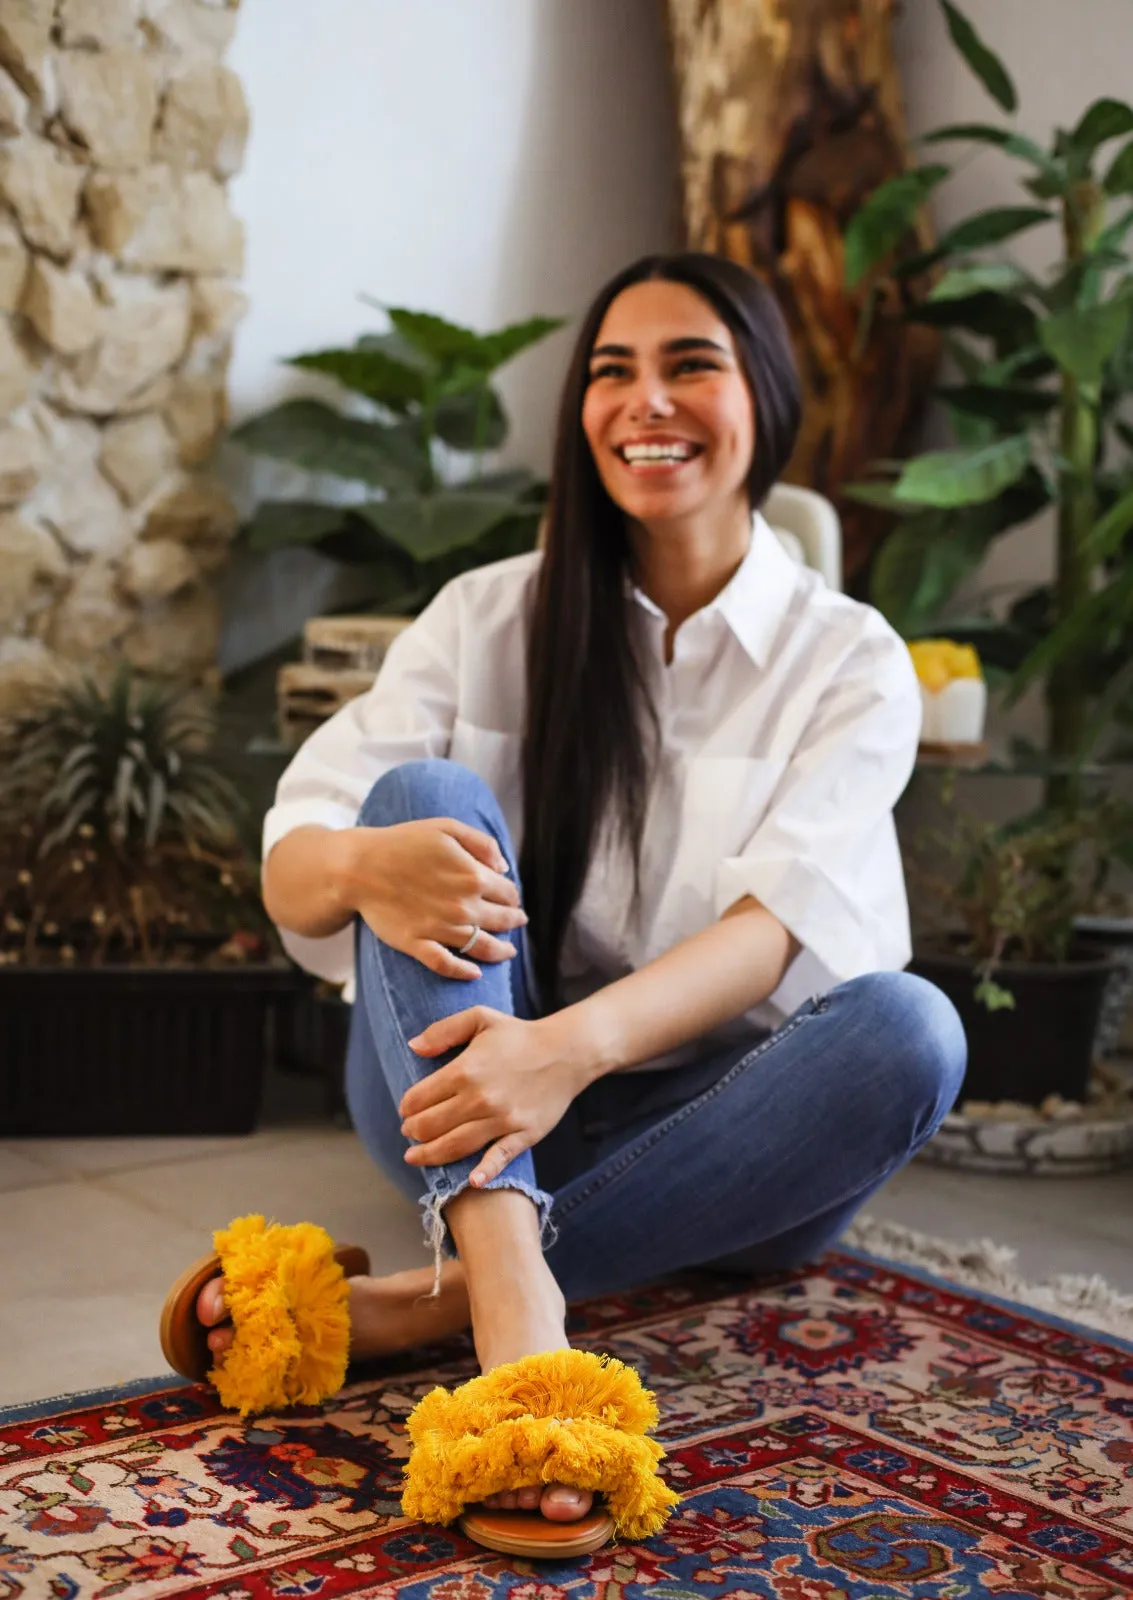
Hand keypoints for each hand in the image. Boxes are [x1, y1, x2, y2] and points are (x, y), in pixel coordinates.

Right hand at [343, 818, 526, 978]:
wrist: (359, 866)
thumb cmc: (402, 842)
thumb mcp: (447, 827)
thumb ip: (482, 844)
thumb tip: (503, 868)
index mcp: (473, 876)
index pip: (508, 892)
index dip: (512, 895)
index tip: (511, 896)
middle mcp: (462, 907)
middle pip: (501, 921)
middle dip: (513, 921)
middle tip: (517, 921)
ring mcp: (440, 929)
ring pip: (482, 947)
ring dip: (501, 951)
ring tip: (509, 952)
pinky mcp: (417, 944)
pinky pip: (447, 965)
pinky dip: (464, 972)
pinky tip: (475, 974)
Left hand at [399, 1009, 589, 1181]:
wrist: (567, 1052)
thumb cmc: (520, 1035)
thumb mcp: (480, 1018)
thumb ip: (443, 1030)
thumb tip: (413, 1047)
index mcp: (465, 1070)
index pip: (420, 1097)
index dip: (407, 1107)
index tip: (405, 1110)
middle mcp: (480, 1098)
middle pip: (431, 1126)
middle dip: (412, 1132)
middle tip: (408, 1133)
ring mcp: (503, 1119)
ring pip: (455, 1146)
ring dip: (430, 1155)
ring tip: (414, 1157)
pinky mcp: (523, 1134)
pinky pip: (500, 1157)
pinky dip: (485, 1172)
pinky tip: (471, 1181)